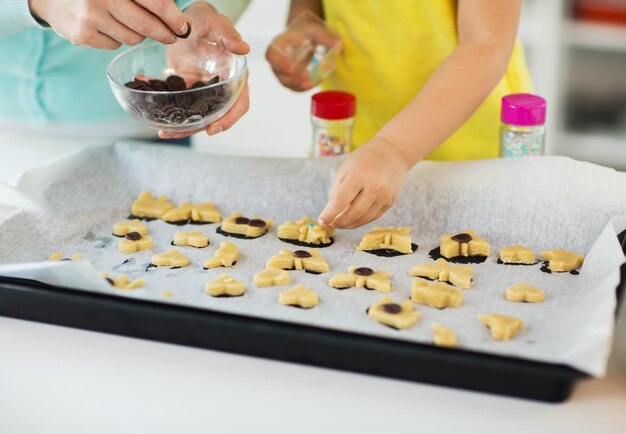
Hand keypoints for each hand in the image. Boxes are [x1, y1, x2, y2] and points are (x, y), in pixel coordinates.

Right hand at [30, 0, 189, 48]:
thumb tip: (176, 16)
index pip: (156, 3)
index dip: (173, 18)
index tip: (183, 27)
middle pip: (146, 25)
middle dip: (164, 34)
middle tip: (172, 37)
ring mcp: (90, 17)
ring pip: (133, 38)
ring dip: (137, 34)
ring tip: (127, 22)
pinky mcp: (82, 35)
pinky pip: (115, 44)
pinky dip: (117, 38)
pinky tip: (107, 26)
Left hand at [158, 3, 249, 139]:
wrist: (189, 18)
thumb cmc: (208, 20)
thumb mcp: (218, 26)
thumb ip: (230, 37)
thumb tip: (244, 49)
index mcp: (235, 78)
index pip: (238, 104)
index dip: (228, 119)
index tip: (213, 129)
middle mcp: (221, 88)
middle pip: (214, 115)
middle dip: (196, 127)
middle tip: (177, 132)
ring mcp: (203, 90)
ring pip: (195, 113)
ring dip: (179, 124)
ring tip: (162, 130)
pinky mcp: (186, 87)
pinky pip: (177, 101)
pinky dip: (163, 103)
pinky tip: (146, 99)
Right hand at [265, 17, 339, 90]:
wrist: (303, 39)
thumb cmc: (305, 33)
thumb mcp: (314, 31)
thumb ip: (324, 37)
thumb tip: (338, 44)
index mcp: (277, 46)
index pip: (271, 56)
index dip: (280, 63)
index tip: (292, 68)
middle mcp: (277, 62)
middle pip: (280, 74)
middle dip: (294, 79)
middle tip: (307, 80)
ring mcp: (283, 73)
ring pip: (288, 83)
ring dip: (301, 85)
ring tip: (315, 81)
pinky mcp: (291, 81)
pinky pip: (297, 87)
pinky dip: (307, 86)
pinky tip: (319, 80)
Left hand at [318, 137, 410, 228]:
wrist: (392, 153)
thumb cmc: (365, 158)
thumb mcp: (346, 168)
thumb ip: (337, 188)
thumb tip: (330, 209)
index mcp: (359, 176)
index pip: (341, 200)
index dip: (330, 213)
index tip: (321, 221)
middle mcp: (374, 187)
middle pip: (353, 213)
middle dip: (339, 222)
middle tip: (331, 224)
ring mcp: (384, 196)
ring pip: (364, 219)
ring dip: (350, 225)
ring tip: (340, 224)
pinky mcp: (390, 202)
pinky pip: (373, 217)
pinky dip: (361, 221)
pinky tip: (353, 219)